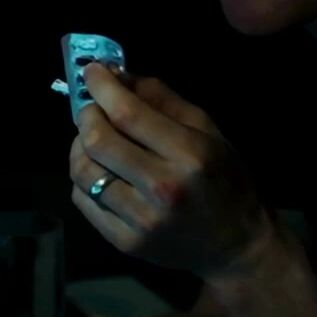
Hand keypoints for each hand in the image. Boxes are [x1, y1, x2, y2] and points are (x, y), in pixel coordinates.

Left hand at [69, 63, 276, 277]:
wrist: (237, 245)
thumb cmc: (225, 180)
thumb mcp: (208, 131)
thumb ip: (163, 100)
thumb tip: (119, 77)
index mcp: (189, 154)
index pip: (128, 113)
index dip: (102, 88)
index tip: (91, 71)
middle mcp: (162, 187)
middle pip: (98, 141)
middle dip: (87, 115)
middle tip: (92, 108)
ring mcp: (142, 220)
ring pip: (84, 172)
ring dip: (79, 147)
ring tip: (91, 139)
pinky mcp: (126, 243)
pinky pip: (83, 201)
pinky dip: (83, 179)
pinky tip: (100, 171)